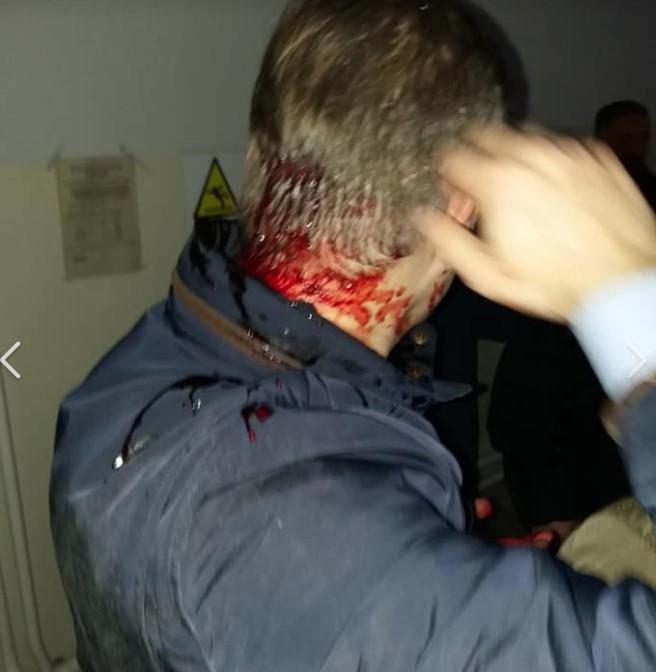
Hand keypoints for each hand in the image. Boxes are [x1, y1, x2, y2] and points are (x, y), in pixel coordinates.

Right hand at [419, 126, 655, 320]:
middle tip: (483, 188)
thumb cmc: (552, 283)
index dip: (448, 177)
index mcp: (497, 183)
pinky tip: (553, 192)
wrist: (622, 280)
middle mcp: (530, 156)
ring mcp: (567, 152)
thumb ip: (447, 240)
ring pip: (523, 136)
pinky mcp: (596, 155)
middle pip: (485, 134)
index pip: (452, 156)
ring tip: (520, 191)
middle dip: (476, 157)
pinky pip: (559, 146)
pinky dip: (547, 161)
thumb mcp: (487, 275)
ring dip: (512, 156)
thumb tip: (421, 216)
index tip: (456, 195)